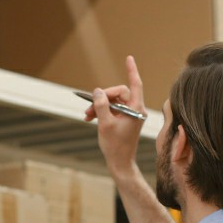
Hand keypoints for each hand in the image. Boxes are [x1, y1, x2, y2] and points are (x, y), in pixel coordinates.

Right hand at [84, 55, 146, 178]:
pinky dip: (101, 112)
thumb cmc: (115, 146)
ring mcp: (130, 116)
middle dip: (102, 97)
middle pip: (119, 93)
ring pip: (113, 102)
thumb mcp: (105, 123)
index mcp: (136, 109)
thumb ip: (101, 105)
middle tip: (90, 106)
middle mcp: (135, 110)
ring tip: (87, 114)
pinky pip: (112, 110)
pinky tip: (90, 118)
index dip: (132, 70)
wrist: (120, 163)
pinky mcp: (124, 121)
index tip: (128, 58)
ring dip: (99, 106)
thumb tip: (98, 91)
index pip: (135, 84)